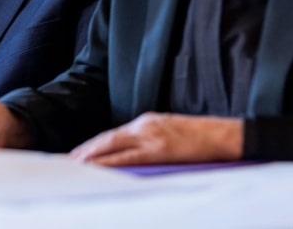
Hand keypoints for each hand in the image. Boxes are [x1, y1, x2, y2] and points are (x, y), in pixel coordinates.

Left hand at [69, 112, 242, 165]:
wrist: (223, 135)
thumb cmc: (201, 138)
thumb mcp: (169, 131)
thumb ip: (149, 139)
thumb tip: (131, 153)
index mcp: (147, 121)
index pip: (113, 135)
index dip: (94, 145)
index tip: (79, 154)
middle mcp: (144, 126)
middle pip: (107, 139)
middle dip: (86, 151)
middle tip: (68, 162)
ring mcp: (151, 137)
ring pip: (113, 147)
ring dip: (93, 158)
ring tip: (76, 167)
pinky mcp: (160, 150)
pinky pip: (129, 158)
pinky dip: (111, 163)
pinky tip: (100, 170)